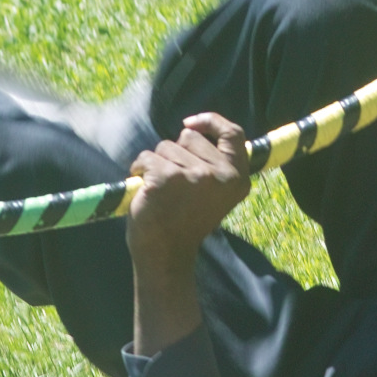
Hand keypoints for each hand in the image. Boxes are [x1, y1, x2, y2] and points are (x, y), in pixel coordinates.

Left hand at [125, 112, 251, 262]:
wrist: (165, 254)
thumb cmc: (184, 221)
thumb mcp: (214, 193)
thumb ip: (215, 166)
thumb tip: (194, 129)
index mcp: (237, 179)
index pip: (233, 134)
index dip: (211, 122)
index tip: (190, 124)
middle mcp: (220, 175)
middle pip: (189, 136)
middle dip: (175, 152)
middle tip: (174, 184)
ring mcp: (194, 175)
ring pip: (165, 146)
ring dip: (156, 163)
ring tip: (160, 190)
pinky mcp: (167, 177)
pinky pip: (147, 157)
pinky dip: (139, 169)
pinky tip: (144, 189)